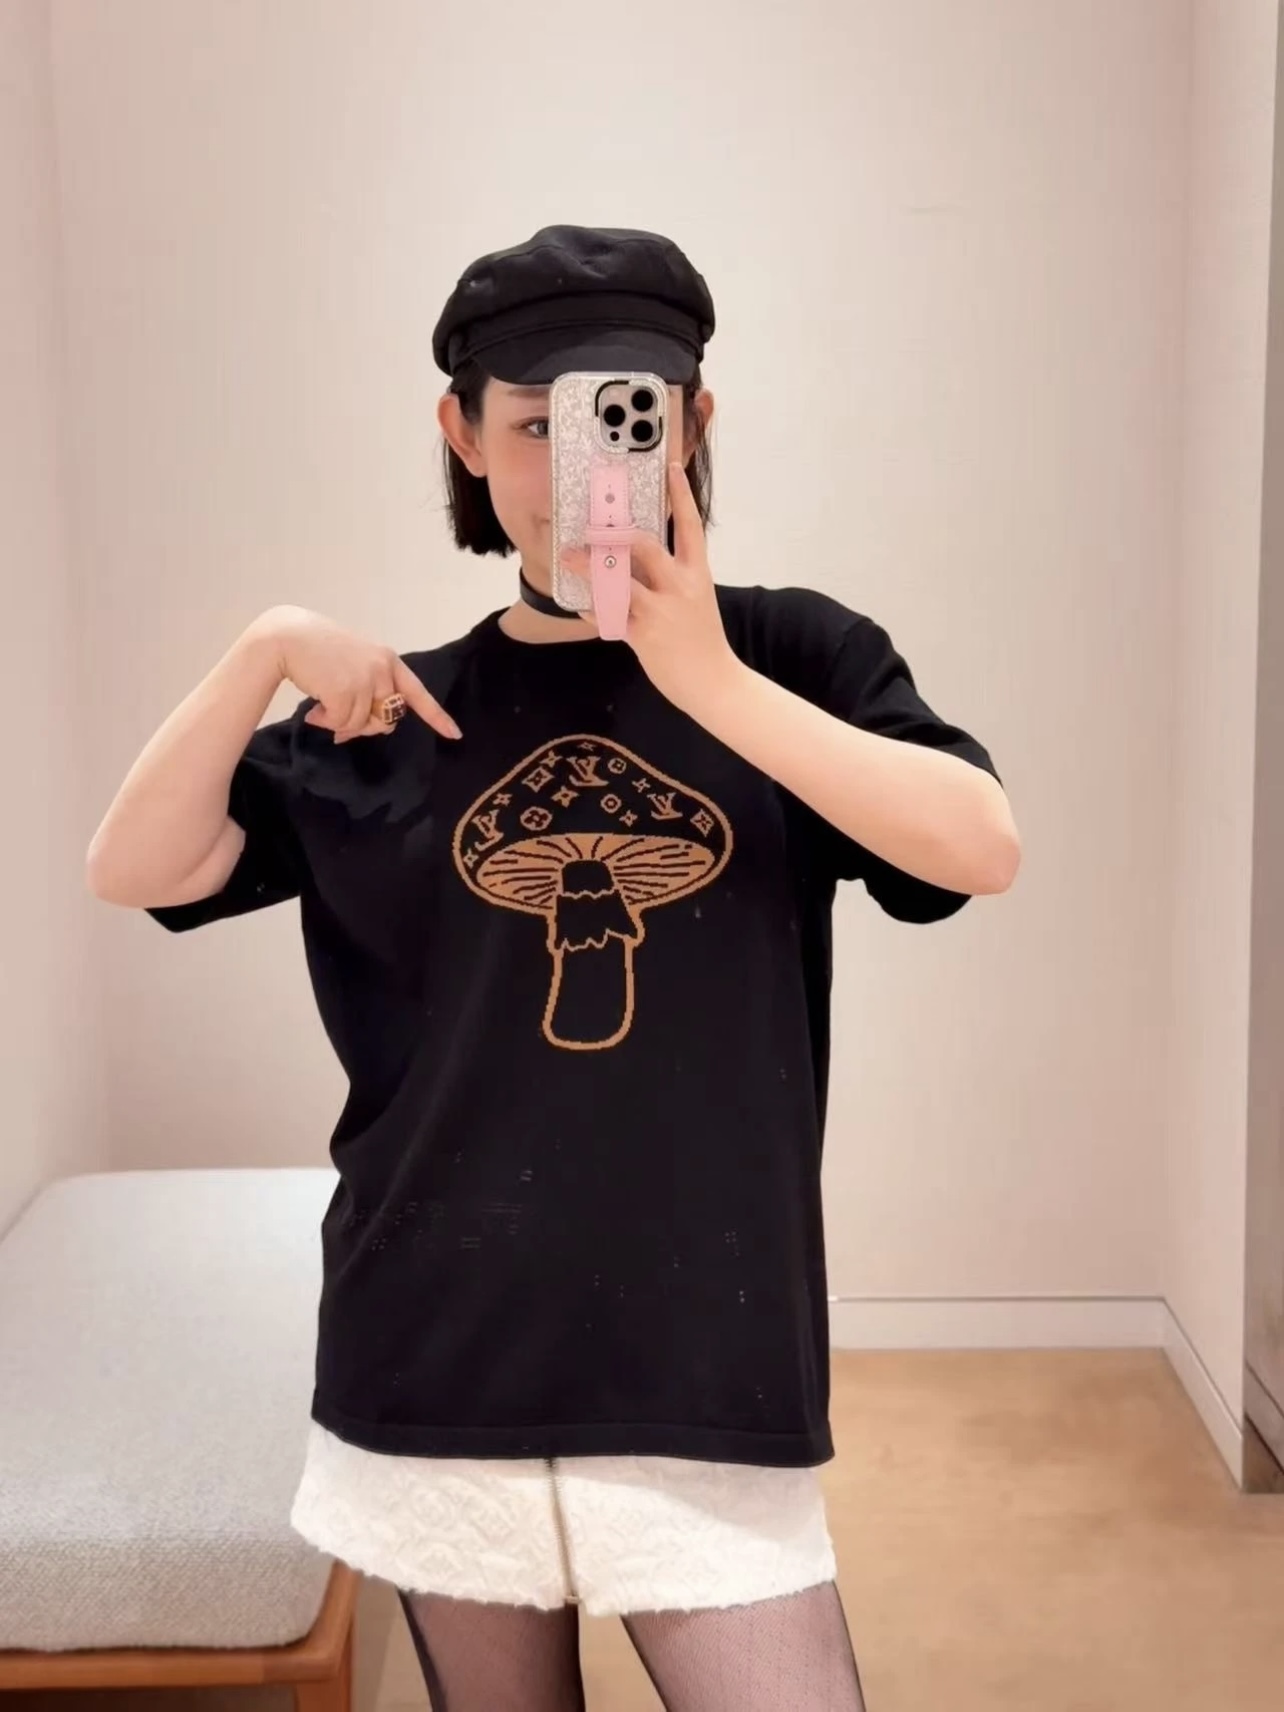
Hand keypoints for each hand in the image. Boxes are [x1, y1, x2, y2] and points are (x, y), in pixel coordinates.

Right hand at [246, 606, 460, 742]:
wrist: (287, 636)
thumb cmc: (317, 651)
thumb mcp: (353, 665)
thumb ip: (365, 693)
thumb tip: (352, 732)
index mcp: (388, 660)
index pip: (417, 693)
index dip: (436, 717)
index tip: (455, 735)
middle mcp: (383, 669)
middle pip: (387, 718)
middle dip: (363, 727)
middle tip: (338, 724)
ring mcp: (366, 680)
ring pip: (361, 724)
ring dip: (338, 724)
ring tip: (320, 708)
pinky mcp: (345, 691)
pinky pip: (341, 723)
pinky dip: (325, 722)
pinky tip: (313, 709)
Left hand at [563, 462, 740, 716]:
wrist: (714, 682)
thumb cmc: (702, 639)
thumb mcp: (696, 599)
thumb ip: (671, 577)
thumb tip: (638, 558)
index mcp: (697, 573)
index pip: (691, 526)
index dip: (680, 495)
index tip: (671, 466)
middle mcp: (680, 586)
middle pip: (645, 547)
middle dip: (614, 534)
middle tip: (592, 526)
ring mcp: (661, 611)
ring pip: (619, 581)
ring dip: (590, 568)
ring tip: (569, 558)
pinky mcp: (644, 636)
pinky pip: (609, 616)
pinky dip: (592, 608)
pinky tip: (579, 604)